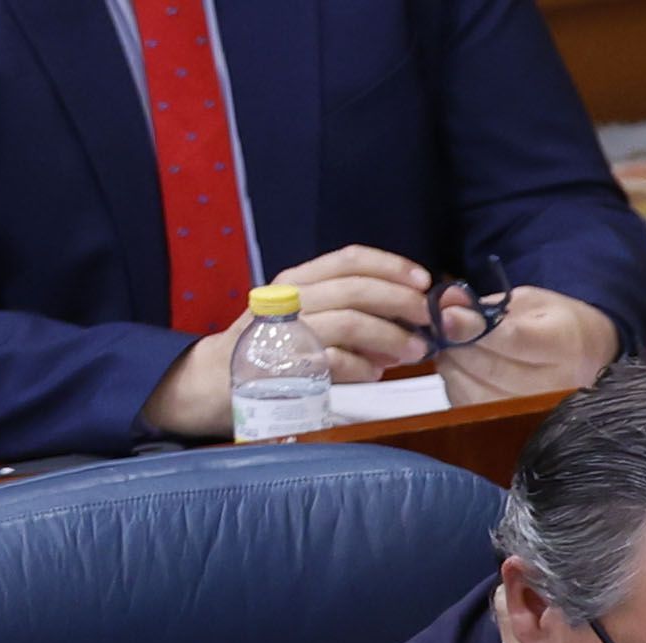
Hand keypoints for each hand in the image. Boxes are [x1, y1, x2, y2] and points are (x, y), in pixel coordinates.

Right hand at [138, 246, 445, 436]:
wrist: (216, 381)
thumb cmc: (275, 349)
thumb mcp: (308, 317)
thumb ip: (352, 311)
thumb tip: (409, 318)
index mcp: (298, 279)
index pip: (349, 259)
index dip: (391, 266)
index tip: (422, 280)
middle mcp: (289, 296)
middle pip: (357, 288)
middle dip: (401, 303)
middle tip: (429, 322)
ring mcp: (284, 329)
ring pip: (350, 321)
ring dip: (391, 337)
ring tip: (415, 352)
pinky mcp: (283, 363)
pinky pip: (334, 360)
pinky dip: (362, 367)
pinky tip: (375, 374)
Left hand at [433, 287, 622, 406]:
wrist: (591, 361)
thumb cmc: (559, 327)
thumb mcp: (530, 303)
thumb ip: (485, 306)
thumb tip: (444, 306)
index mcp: (566, 344)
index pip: (512, 339)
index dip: (472, 329)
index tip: (446, 316)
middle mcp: (557, 385)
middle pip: (489, 368)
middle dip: (456, 344)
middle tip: (445, 327)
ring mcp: (540, 412)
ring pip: (476, 392)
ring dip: (454, 366)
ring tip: (456, 348)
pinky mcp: (520, 428)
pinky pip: (473, 408)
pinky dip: (458, 385)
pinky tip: (464, 370)